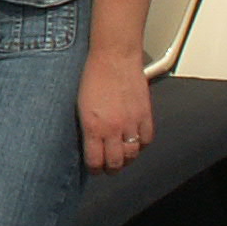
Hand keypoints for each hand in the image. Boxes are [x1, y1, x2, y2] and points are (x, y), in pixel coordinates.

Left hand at [78, 48, 152, 173]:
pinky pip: (147, 140)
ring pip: (132, 154)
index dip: (95, 169)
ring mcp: (131, 122)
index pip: (95, 161)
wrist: (114, 56)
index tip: (94, 169)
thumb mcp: (79, 104)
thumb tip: (88, 142)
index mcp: (92, 126)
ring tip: (122, 157)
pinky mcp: (145, 114)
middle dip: (111, 169)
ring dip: (127, 159)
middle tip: (108, 168)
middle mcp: (112, 128)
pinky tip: (136, 142)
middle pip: (116, 163)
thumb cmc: (93, 74)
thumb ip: (86, 126)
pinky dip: (141, 145)